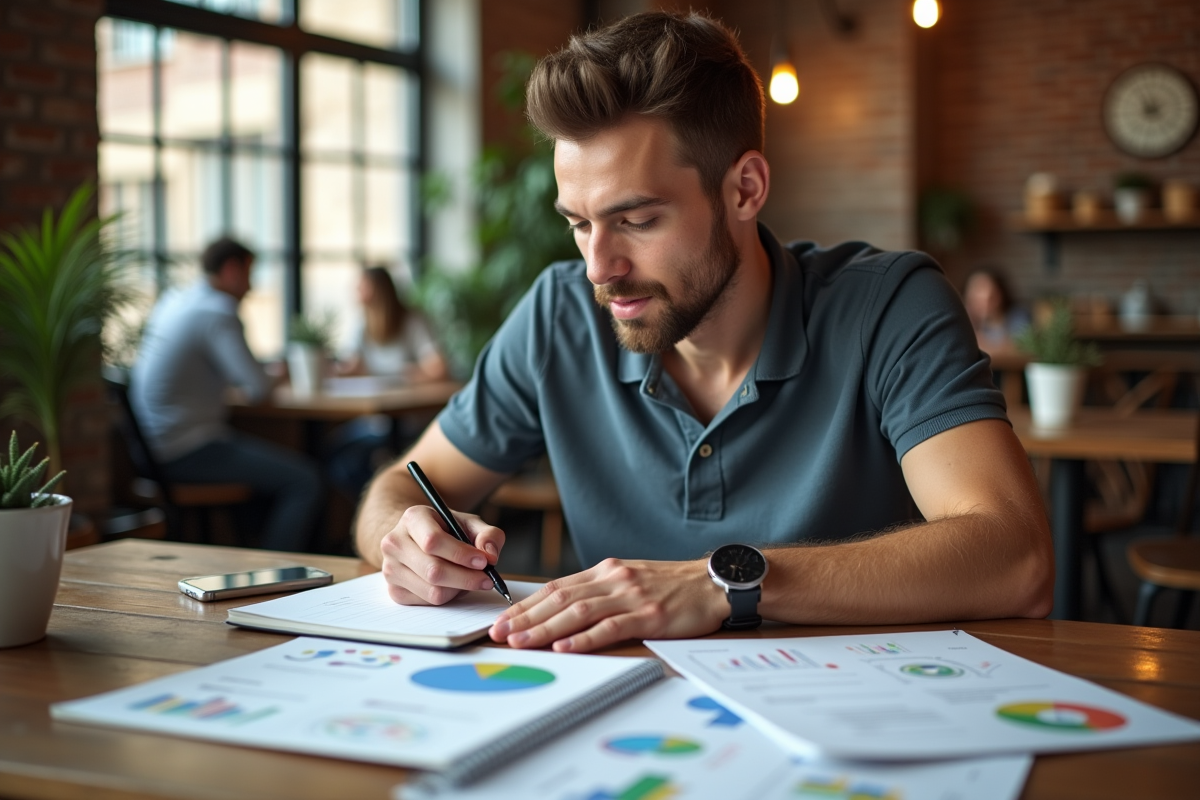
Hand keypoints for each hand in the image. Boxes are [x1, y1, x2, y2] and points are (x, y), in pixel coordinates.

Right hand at [379, 505, 505, 605]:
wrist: (418, 538)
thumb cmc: (446, 530)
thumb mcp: (469, 524)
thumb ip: (488, 534)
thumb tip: (490, 555)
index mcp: (412, 519)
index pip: (433, 541)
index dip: (461, 554)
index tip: (483, 561)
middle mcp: (395, 543)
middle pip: (433, 571)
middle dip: (466, 578)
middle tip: (486, 579)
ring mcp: (390, 568)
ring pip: (432, 591)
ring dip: (458, 589)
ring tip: (468, 579)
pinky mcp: (394, 590)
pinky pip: (427, 602)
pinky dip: (447, 597)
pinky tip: (452, 585)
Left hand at [488, 558, 727, 652]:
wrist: (712, 582)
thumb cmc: (671, 585)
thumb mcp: (629, 579)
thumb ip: (599, 592)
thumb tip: (562, 610)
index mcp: (606, 571)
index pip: (556, 588)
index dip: (526, 605)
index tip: (503, 619)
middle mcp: (613, 579)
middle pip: (560, 599)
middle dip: (526, 618)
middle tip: (499, 633)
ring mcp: (631, 596)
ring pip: (579, 612)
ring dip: (545, 628)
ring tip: (521, 641)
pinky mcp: (648, 614)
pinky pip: (610, 627)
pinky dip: (584, 638)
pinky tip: (565, 647)